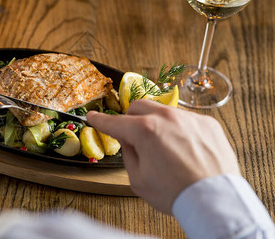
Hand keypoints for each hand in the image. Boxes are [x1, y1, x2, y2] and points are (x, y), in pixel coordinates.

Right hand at [86, 100, 239, 213]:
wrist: (214, 201)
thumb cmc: (176, 193)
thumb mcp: (138, 180)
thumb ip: (128, 154)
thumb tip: (129, 141)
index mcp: (146, 131)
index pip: (115, 122)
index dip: (100, 120)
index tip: (93, 117)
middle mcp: (167, 117)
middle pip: (138, 106)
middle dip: (130, 118)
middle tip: (132, 135)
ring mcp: (189, 118)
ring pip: (163, 110)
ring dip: (156, 123)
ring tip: (164, 148)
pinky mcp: (207, 123)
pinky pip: (185, 119)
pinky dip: (178, 129)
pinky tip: (183, 149)